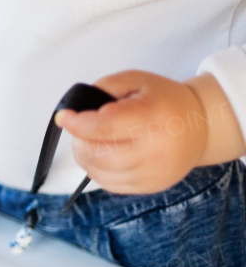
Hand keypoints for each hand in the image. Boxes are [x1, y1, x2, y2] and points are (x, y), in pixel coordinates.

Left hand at [56, 70, 223, 193]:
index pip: (104, 127)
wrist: (201, 127)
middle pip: (99, 154)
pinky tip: (103, 155)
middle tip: (81, 128)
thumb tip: (77, 108)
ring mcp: (152, 173)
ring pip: (100, 172)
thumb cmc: (164, 100)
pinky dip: (97, 171)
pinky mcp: (150, 186)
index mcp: (150, 119)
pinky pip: (110, 184)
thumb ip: (104, 88)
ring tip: (91, 140)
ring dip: (85, 156)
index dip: (78, 123)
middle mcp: (154, 150)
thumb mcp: (136, 80)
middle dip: (80, 140)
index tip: (64, 117)